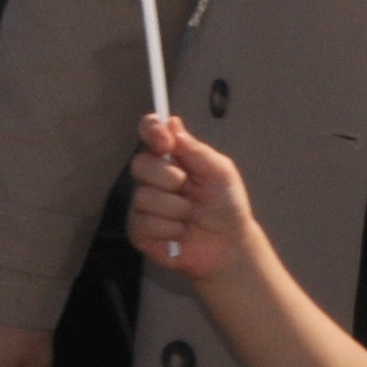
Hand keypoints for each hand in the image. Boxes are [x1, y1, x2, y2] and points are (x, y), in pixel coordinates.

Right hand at [126, 113, 261, 279]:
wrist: (227, 243)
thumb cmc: (226, 203)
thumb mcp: (220, 171)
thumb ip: (196, 149)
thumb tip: (172, 123)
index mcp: (173, 157)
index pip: (150, 132)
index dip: (151, 131)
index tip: (165, 143)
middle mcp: (153, 177)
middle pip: (140, 164)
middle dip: (169, 177)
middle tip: (189, 187)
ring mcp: (143, 204)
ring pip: (143, 196)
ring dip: (176, 208)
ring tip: (191, 215)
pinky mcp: (138, 231)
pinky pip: (144, 223)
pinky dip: (170, 229)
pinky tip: (181, 232)